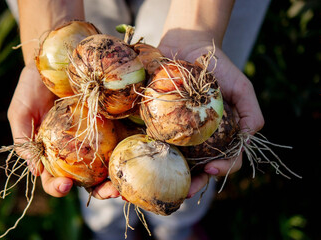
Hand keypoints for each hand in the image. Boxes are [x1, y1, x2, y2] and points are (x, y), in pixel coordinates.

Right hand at [7, 62, 119, 198]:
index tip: (65, 186)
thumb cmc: (33, 87)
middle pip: (89, 179)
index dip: (57, 187)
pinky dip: (132, 152)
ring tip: (129, 184)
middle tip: (112, 192)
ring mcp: (97, 139)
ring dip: (121, 178)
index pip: (54, 178)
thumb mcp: (21, 110)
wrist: (56, 59)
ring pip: (110, 166)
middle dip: (101, 191)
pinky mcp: (114, 124)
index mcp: (52, 153)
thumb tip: (35, 170)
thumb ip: (24, 138)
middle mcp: (76, 151)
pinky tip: (141, 156)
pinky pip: (124, 141)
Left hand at [158, 31, 264, 196]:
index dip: (222, 169)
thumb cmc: (219, 67)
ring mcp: (177, 132)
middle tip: (184, 192)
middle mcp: (199, 138)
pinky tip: (143, 162)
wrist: (188, 45)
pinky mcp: (157, 122)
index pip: (226, 159)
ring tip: (161, 186)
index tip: (211, 169)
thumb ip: (251, 113)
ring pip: (175, 160)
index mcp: (221, 135)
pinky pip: (153, 141)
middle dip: (193, 183)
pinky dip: (149, 154)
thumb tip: (249, 139)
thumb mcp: (242, 87)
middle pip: (198, 168)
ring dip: (169, 176)